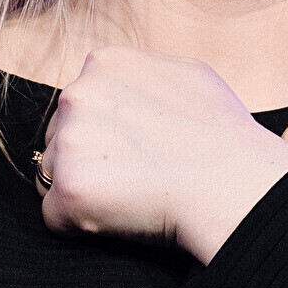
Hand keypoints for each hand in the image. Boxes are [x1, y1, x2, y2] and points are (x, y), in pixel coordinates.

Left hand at [35, 46, 287, 263]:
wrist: (236, 182)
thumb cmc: (224, 134)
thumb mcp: (188, 76)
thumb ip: (143, 75)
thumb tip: (124, 81)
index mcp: (103, 63)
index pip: (80, 103)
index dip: (105, 132)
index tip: (137, 149)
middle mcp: (77, 94)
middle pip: (58, 136)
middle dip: (86, 159)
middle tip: (135, 177)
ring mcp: (68, 141)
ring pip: (51, 174)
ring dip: (82, 189)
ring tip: (132, 196)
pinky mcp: (69, 188)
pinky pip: (54, 215)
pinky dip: (79, 224)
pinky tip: (120, 218)